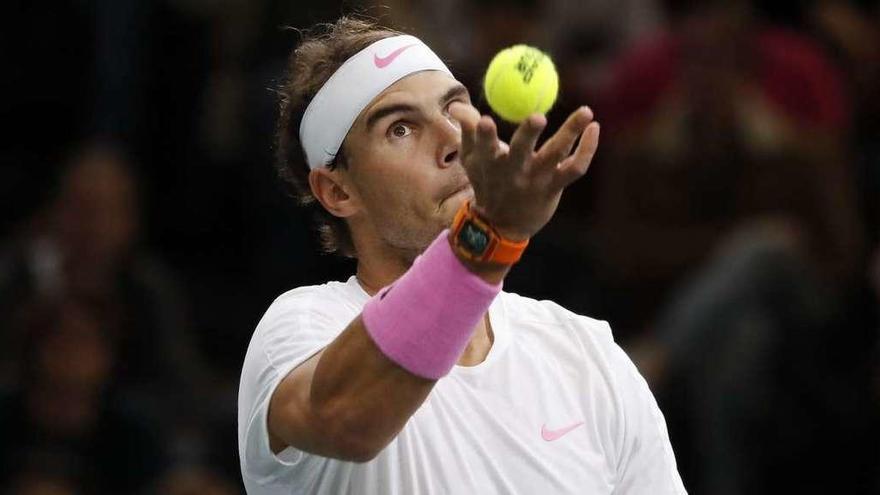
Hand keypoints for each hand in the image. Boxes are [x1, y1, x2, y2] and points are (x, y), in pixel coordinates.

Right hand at [448, 103, 599, 239]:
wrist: (501, 225)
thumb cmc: (486, 182)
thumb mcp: (471, 159)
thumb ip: (468, 131)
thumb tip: (458, 106)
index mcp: (491, 162)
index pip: (485, 147)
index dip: (484, 136)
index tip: (484, 121)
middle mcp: (514, 170)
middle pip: (521, 150)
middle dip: (527, 134)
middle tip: (537, 116)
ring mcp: (536, 179)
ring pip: (555, 154)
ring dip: (571, 132)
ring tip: (586, 111)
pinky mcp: (554, 186)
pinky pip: (575, 167)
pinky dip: (587, 149)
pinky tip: (594, 128)